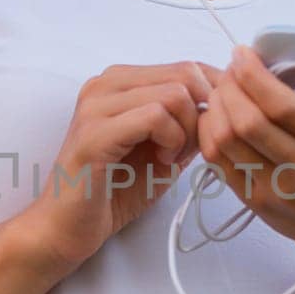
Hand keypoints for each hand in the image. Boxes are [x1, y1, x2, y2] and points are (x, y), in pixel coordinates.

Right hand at [22, 59, 223, 271]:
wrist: (67, 228)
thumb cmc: (114, 192)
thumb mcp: (165, 151)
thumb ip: (190, 125)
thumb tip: (227, 104)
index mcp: (120, 82)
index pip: (186, 65)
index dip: (215, 94)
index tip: (219, 126)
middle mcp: (104, 83)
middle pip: (185, 73)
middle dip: (202, 114)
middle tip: (188, 148)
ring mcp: (96, 104)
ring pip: (174, 93)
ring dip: (186, 130)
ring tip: (170, 157)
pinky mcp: (95, 131)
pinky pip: (155, 115)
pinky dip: (171, 140)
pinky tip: (161, 161)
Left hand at [195, 38, 294, 266]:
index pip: (283, 107)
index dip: (254, 76)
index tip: (243, 53)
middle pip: (248, 122)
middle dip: (230, 86)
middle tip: (232, 68)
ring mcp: (277, 191)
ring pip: (226, 142)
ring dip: (216, 107)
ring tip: (224, 88)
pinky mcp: (256, 203)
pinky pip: (217, 163)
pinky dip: (209, 133)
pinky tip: (217, 115)